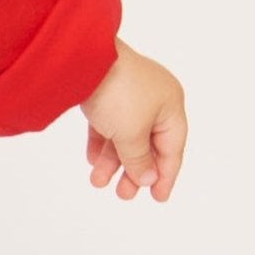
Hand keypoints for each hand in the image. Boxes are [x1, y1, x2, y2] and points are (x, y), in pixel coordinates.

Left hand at [78, 38, 186, 200]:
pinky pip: (106, 123)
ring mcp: (127, 93)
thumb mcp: (131, 133)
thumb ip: (139, 159)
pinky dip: (101, 142)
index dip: (166, 175)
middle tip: (123, 195)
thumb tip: (149, 178)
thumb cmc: (117, 93)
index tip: (159, 198)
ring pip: (124, 135)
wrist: (81, 56)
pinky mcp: (103, 91)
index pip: (173, 148)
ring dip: (113, 160)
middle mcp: (153, 98)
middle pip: (148, 143)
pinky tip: (92, 161)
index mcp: (170, 105)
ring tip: (98, 182)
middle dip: (134, 171)